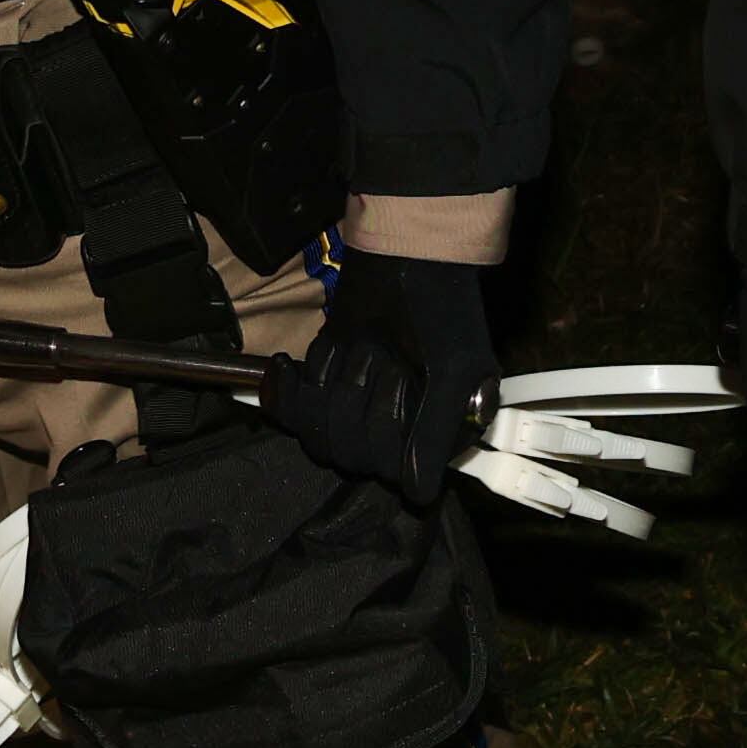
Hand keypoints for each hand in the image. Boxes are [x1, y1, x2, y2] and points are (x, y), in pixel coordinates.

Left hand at [265, 252, 491, 507]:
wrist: (404, 254)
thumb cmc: (439, 309)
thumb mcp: (454, 371)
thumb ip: (434, 435)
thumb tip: (419, 493)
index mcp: (440, 438)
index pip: (394, 471)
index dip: (388, 427)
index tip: (404, 378)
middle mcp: (400, 434)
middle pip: (352, 454)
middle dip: (358, 396)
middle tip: (381, 352)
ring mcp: (361, 411)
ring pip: (321, 435)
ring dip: (332, 383)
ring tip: (358, 345)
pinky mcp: (328, 389)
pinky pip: (296, 412)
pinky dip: (295, 383)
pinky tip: (292, 363)